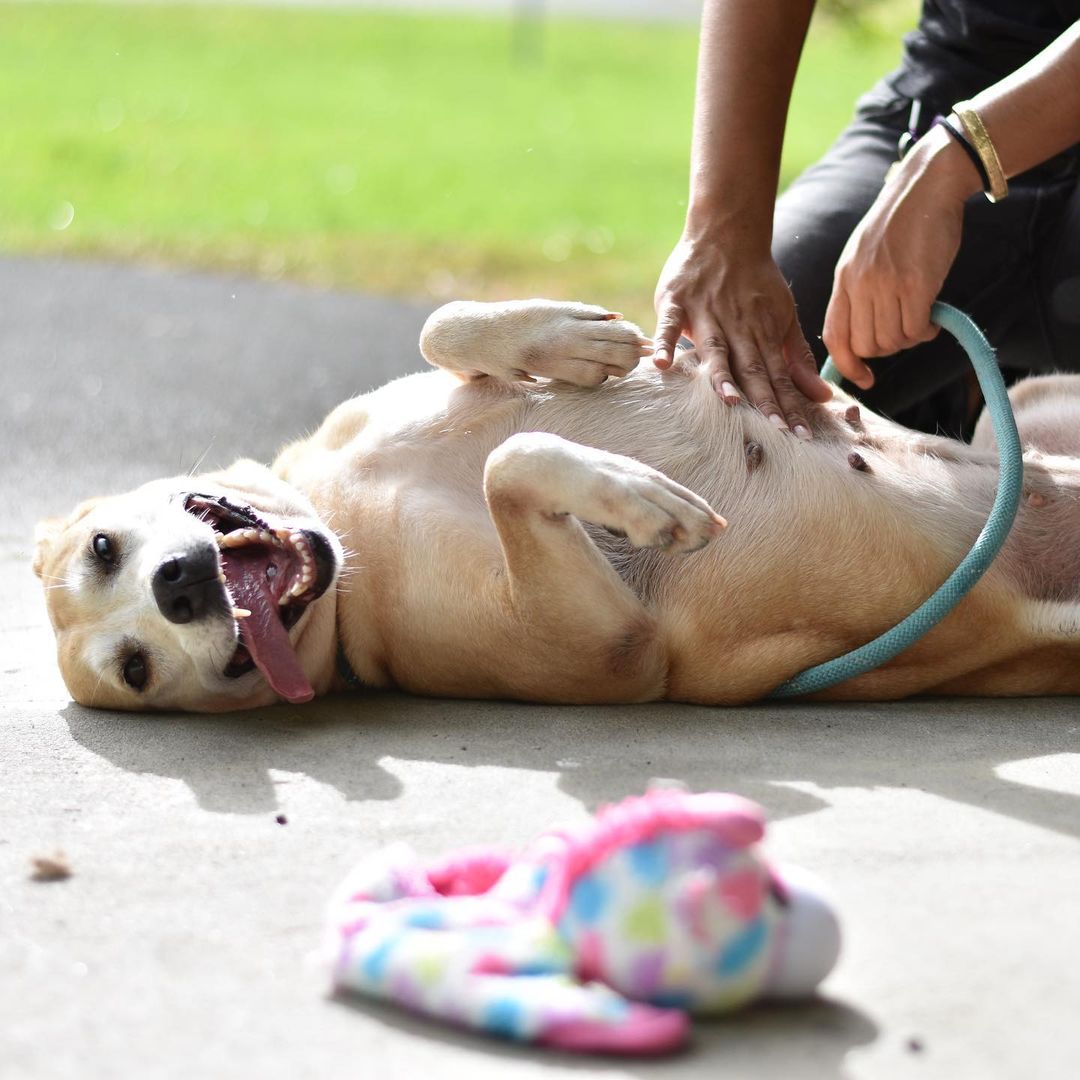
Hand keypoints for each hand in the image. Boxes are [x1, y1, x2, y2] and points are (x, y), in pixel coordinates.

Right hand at [653, 234, 831, 436]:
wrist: (726, 231)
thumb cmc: (755, 281)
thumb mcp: (784, 317)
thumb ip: (797, 359)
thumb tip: (822, 397)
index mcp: (762, 332)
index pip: (778, 376)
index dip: (788, 405)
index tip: (800, 435)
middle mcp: (736, 326)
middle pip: (751, 368)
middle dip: (764, 399)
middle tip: (775, 431)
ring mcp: (705, 313)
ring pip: (715, 349)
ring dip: (722, 374)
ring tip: (730, 400)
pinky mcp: (676, 302)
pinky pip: (669, 325)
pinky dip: (663, 342)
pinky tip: (660, 365)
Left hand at [823, 127, 977, 387]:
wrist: (927, 186)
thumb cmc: (900, 223)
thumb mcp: (863, 255)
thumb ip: (860, 290)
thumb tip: (864, 335)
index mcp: (844, 280)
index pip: (834, 336)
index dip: (847, 365)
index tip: (864, 378)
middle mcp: (860, 285)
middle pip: (865, 345)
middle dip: (887, 350)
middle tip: (905, 332)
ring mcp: (886, 285)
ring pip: (891, 341)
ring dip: (909, 340)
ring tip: (921, 321)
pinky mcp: (916, 283)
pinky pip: (915, 329)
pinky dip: (925, 332)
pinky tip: (933, 319)